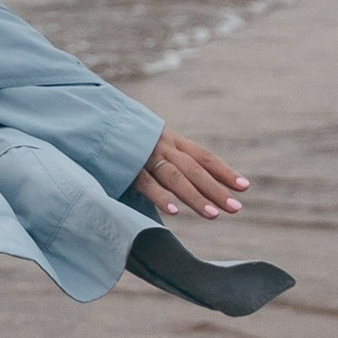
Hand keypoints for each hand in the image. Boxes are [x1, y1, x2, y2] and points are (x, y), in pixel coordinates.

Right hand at [131, 126, 249, 223]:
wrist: (93, 122)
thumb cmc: (126, 140)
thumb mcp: (151, 144)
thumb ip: (169, 160)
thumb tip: (193, 186)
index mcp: (172, 140)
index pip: (204, 156)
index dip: (224, 171)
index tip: (244, 187)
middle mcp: (163, 146)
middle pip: (195, 169)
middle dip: (216, 189)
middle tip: (235, 208)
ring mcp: (145, 156)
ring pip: (175, 176)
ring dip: (195, 196)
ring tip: (213, 215)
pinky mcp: (127, 167)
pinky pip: (147, 184)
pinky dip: (162, 197)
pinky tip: (176, 212)